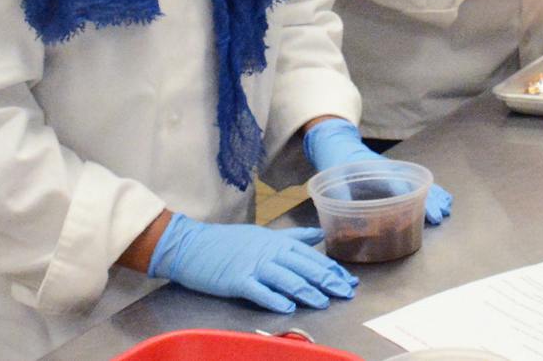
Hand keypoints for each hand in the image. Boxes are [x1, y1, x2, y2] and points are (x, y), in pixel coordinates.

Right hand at [147, 214, 356, 312]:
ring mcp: (253, 266)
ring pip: (286, 278)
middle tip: (346, 293)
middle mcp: (270, 252)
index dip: (332, 269)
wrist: (193, 244)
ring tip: (323, 303)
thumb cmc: (230, 241)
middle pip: (304, 267)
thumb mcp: (265, 234)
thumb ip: (294, 237)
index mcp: (279, 242)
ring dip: (306, 291)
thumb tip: (320, 234)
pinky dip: (274, 299)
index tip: (349, 281)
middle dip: (327, 281)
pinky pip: (259, 290)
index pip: (312, 257)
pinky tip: (288, 308)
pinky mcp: (237, 280)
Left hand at [304, 118, 453, 226]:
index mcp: (376, 169)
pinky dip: (431, 191)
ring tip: (443, 213)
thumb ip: (340, 199)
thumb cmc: (336, 161)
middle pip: (414, 184)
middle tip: (437, 218)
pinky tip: (439, 201)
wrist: (339, 143)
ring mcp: (395, 171)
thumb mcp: (332, 180)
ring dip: (433, 196)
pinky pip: (417, 183)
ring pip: (420, 183)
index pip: (395, 186)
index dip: (404, 201)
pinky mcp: (396, 175)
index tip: (409, 218)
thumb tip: (352, 226)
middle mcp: (390, 169)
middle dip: (428, 200)